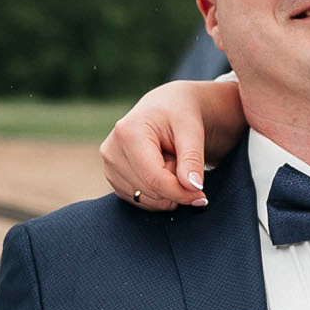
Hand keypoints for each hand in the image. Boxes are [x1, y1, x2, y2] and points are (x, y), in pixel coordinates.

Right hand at [100, 80, 245, 208]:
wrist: (165, 108)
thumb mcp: (192, 131)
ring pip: (144, 199)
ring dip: (165, 189)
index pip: (154, 179)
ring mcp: (108, 166)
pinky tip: (160, 170)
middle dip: (174, 185)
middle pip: (150, 191)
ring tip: (169, 161)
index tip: (201, 196)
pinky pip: (139, 200)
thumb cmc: (179, 114)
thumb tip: (193, 187)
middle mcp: (111, 151)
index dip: (180, 193)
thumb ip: (192, 159)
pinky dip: (156, 193)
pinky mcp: (112, 178)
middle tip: (181, 160)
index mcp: (128, 133)